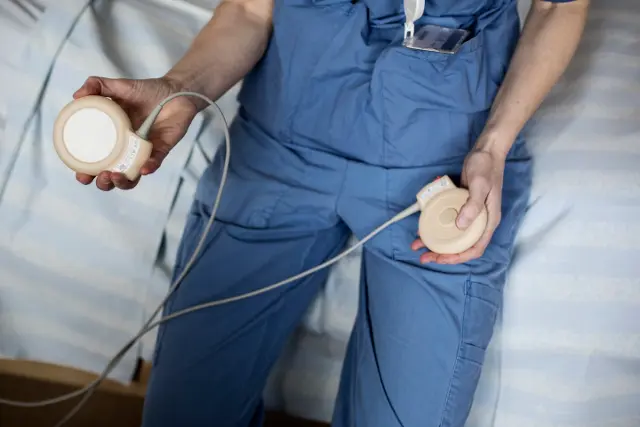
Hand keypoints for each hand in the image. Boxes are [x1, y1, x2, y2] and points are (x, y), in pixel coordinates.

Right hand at [72, 76, 197, 190]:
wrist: (175, 90)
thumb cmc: (146, 91)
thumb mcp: (118, 86)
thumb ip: (96, 85)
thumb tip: (77, 96)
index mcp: (113, 139)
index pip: (97, 162)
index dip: (87, 172)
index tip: (81, 174)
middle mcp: (127, 149)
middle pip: (112, 175)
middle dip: (103, 182)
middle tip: (100, 176)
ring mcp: (143, 152)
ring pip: (132, 177)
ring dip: (122, 182)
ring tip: (114, 175)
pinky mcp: (161, 150)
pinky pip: (154, 163)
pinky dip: (148, 167)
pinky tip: (143, 168)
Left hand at [411, 148, 505, 263]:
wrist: (486, 151)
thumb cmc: (486, 167)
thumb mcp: (480, 185)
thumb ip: (472, 205)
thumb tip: (461, 225)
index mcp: (488, 221)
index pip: (475, 248)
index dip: (458, 257)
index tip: (441, 259)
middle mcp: (479, 221)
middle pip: (462, 246)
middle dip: (443, 254)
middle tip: (424, 257)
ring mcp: (470, 214)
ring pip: (453, 235)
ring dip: (436, 242)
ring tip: (418, 246)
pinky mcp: (461, 206)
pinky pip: (447, 221)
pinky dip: (436, 226)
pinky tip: (422, 227)